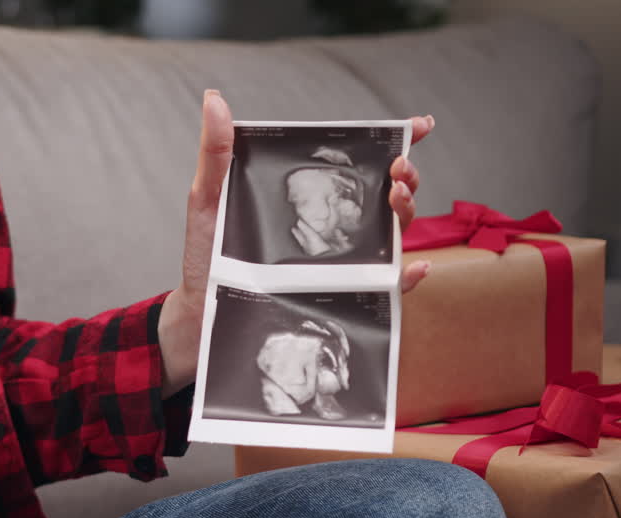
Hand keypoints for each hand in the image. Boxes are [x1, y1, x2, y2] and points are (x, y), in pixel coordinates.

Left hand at [158, 96, 436, 394]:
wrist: (202, 315)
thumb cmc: (206, 257)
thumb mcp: (208, 199)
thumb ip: (216, 151)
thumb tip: (213, 99)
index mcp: (309, 195)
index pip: (357, 162)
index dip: (392, 141)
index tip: (418, 126)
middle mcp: (332, 227)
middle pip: (385, 195)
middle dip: (405, 176)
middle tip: (397, 171)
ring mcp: (340, 262)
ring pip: (392, 235)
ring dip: (407, 213)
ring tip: (395, 199)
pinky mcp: (341, 298)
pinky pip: (384, 289)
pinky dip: (406, 278)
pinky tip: (413, 266)